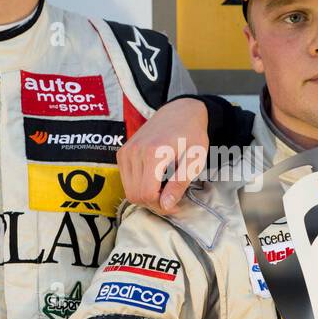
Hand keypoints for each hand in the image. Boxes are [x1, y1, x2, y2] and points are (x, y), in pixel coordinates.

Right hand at [117, 98, 209, 212]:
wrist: (180, 112)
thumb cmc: (191, 135)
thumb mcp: (194, 159)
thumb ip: (180, 183)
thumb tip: (166, 205)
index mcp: (153, 153)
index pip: (147, 194)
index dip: (162, 206)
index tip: (176, 205)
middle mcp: (134, 152)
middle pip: (135, 195)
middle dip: (154, 203)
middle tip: (171, 199)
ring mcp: (126, 151)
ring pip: (129, 190)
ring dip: (146, 196)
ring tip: (164, 189)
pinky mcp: (122, 153)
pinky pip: (126, 180)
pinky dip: (139, 186)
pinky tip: (154, 180)